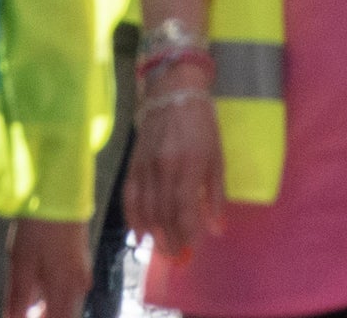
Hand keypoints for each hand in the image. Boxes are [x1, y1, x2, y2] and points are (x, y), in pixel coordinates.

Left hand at [5, 217, 91, 317]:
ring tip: (27, 295)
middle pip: (62, 314)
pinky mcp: (81, 261)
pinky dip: (52, 289)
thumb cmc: (39, 226)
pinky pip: (67, 285)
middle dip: (43, 314)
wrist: (59, 194)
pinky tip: (37, 278)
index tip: (25, 317)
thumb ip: (18, 297)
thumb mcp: (21, 263)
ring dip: (47, 304)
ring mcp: (82, 272)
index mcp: (65, 289)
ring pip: (65, 301)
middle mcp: (79, 285)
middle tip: (25, 309)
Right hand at [122, 98, 225, 259]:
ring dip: (153, 234)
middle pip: (163, 213)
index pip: (183, 209)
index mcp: (188, 164)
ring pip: (145, 208)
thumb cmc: (201, 123)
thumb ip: (215, 195)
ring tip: (161, 249)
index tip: (192, 250)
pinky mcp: (133, 162)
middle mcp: (163, 167)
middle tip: (176, 256)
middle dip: (170, 239)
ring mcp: (145, 165)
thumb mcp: (217, 157)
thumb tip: (216, 229)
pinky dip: (133, 216)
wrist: (172, 90)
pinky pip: (129, 195)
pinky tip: (138, 232)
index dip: (186, 233)